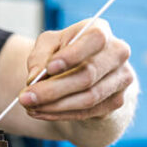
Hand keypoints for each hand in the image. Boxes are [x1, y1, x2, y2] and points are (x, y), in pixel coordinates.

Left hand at [17, 19, 134, 121]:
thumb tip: (34, 78)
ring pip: (88, 98)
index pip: (94, 40)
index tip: (49, 68)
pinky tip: (42, 113)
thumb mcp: (49, 44)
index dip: (72, 55)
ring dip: (55, 106)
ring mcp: (121, 79)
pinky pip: (87, 112)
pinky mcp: (117, 101)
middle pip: (88, 75)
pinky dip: (61, 115)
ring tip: (30, 107)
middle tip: (25, 98)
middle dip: (52, 90)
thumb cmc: (66, 51)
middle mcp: (117, 54)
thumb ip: (40, 56)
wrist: (87, 68)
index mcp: (100, 32)